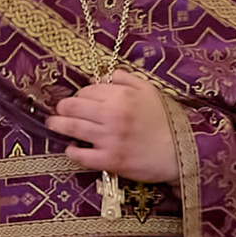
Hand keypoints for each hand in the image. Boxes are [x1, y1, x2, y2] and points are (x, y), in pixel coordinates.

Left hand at [46, 72, 178, 184]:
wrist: (181, 152)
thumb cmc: (166, 121)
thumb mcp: (150, 91)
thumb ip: (125, 79)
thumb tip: (101, 75)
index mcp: (121, 97)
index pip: (87, 91)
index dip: (81, 94)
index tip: (80, 99)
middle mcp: (112, 116)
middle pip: (74, 107)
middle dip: (63, 107)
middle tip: (59, 110)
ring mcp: (109, 139)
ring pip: (73, 128)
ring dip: (59, 125)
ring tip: (53, 124)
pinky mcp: (110, 161)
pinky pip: (82, 156)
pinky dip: (73, 151)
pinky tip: (71, 148)